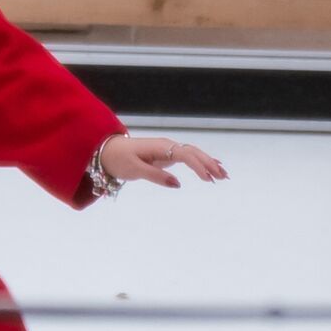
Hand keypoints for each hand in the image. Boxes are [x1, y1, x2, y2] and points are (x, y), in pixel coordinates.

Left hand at [98, 132, 227, 189]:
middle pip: (193, 152)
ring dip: (208, 163)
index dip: (198, 166)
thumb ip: (155, 176)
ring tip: (223, 175)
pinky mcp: (166, 155)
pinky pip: (187, 157)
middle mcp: (167, 146)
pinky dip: (200, 162)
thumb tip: (177, 184)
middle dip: (209, 163)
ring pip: (193, 154)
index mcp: (160, 147)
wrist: (108, 150)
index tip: (208, 178)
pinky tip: (212, 168)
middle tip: (223, 177)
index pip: (185, 155)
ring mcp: (168, 150)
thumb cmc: (119, 159)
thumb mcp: (134, 169)